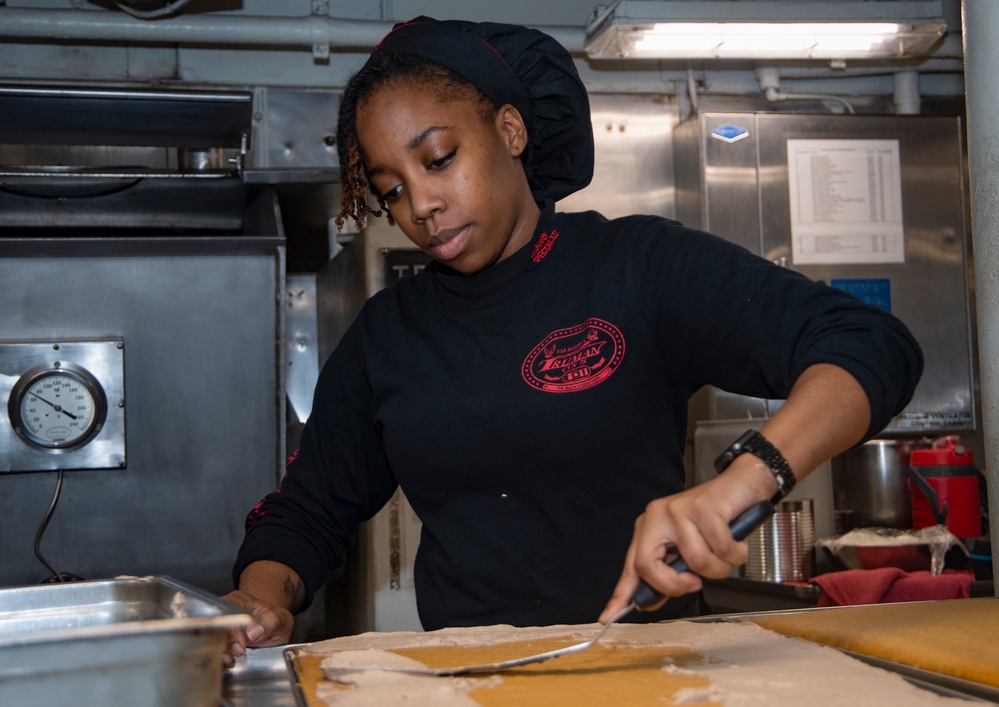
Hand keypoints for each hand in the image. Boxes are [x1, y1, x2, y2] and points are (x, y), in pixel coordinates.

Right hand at [220, 589, 294, 668]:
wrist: (274, 629)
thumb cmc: (276, 620)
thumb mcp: (282, 619)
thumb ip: (271, 622)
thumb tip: (254, 632)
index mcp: (242, 601)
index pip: (229, 610)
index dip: (231, 628)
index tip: (240, 644)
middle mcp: (228, 612)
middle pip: (217, 625)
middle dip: (224, 643)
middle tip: (237, 652)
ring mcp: (224, 626)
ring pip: (212, 638)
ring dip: (220, 652)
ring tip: (230, 660)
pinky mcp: (222, 640)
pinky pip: (214, 649)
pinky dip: (220, 658)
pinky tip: (229, 663)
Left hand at [599, 458, 773, 622]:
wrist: (740, 486)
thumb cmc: (715, 519)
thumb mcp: (687, 548)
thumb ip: (670, 571)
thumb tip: (653, 600)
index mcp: (648, 528)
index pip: (631, 566)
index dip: (621, 594)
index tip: (608, 616)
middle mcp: (657, 516)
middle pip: (648, 566)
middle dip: (674, 585)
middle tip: (694, 582)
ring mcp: (678, 510)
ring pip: (695, 562)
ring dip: (719, 568)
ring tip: (724, 553)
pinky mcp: (703, 507)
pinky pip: (721, 549)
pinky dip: (735, 553)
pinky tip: (735, 541)